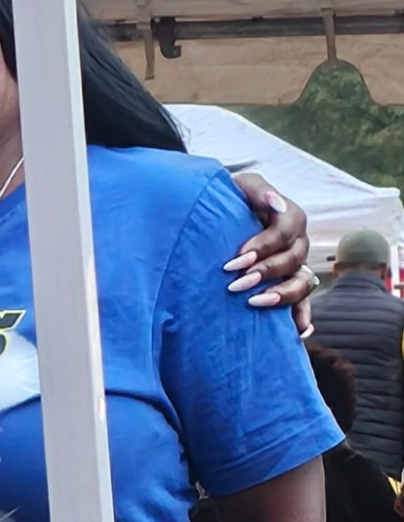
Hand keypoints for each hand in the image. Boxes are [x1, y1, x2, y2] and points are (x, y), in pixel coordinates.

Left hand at [223, 172, 313, 310]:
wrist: (218, 221)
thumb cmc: (227, 201)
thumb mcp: (239, 187)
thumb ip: (257, 190)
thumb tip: (274, 202)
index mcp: (289, 218)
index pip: (285, 231)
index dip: (263, 246)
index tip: (234, 260)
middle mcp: (297, 243)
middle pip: (292, 259)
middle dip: (265, 272)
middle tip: (235, 283)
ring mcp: (296, 267)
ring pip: (301, 283)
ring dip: (281, 295)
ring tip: (255, 303)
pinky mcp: (289, 287)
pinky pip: (303, 305)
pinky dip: (302, 319)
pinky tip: (297, 334)